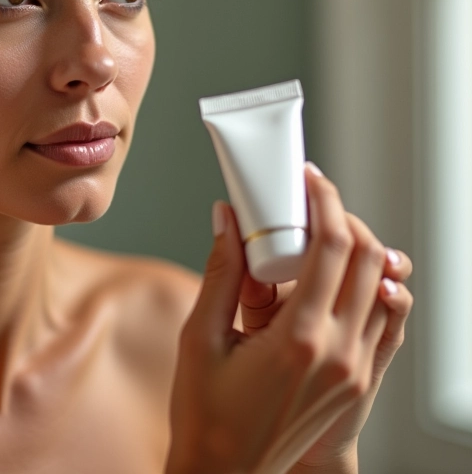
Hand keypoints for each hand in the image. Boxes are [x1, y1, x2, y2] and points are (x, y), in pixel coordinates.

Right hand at [165, 165, 412, 473]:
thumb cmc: (205, 411)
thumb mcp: (200, 335)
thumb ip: (221, 271)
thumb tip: (226, 217)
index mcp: (298, 339)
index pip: (332, 247)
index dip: (324, 201)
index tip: (309, 178)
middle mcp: (339, 354)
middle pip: (368, 258)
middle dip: (345, 216)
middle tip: (313, 201)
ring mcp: (356, 372)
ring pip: (384, 287)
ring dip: (362, 248)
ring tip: (325, 234)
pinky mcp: (360, 384)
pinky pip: (388, 323)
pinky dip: (379, 289)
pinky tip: (348, 276)